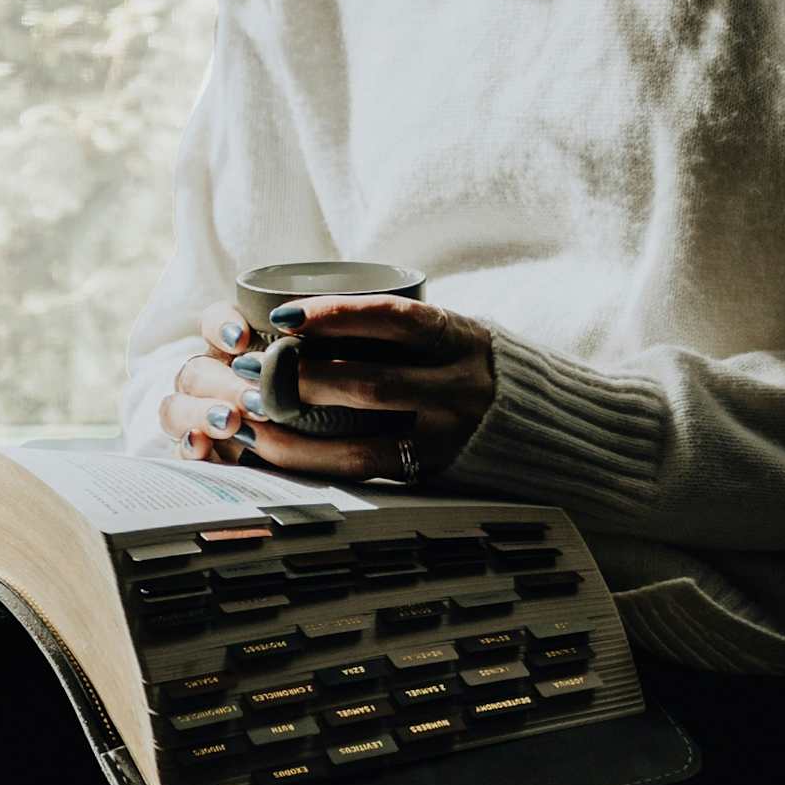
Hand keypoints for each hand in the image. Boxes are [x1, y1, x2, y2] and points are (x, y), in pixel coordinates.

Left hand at [158, 295, 498, 482]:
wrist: (537, 417)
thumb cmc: (460, 360)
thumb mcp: (445, 329)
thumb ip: (390, 322)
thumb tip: (293, 312)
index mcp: (459, 336)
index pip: (395, 319)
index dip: (336, 315)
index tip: (281, 314)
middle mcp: (459, 388)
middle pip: (372, 384)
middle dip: (301, 377)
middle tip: (247, 367)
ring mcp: (447, 436)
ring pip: (361, 439)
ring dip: (295, 429)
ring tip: (246, 413)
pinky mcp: (431, 472)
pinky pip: (363, 470)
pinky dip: (311, 460)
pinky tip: (272, 448)